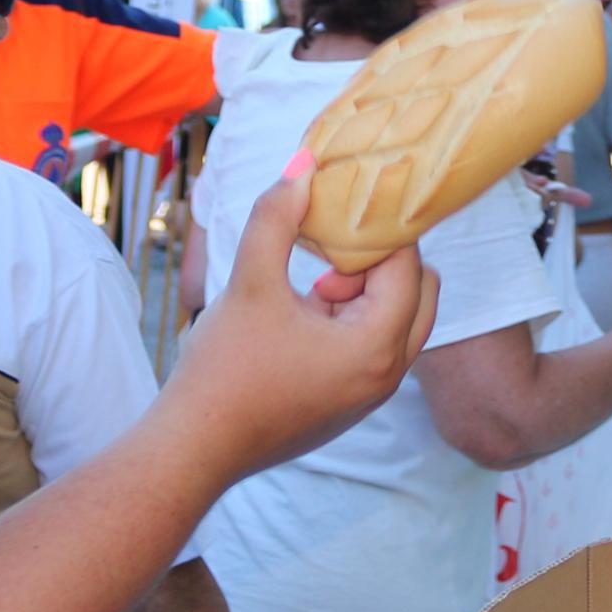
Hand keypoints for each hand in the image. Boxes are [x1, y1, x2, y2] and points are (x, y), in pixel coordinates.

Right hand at [171, 160, 438, 475]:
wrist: (193, 448)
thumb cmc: (223, 370)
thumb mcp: (251, 281)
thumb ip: (278, 216)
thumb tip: (305, 164)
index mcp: (376, 346)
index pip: (408, 265)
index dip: (379, 229)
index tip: (347, 205)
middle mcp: (387, 375)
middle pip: (418, 293)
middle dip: (379, 264)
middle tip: (327, 254)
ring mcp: (370, 395)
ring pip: (395, 320)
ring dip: (362, 293)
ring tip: (307, 286)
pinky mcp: (347, 405)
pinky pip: (371, 348)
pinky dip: (348, 321)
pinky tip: (297, 315)